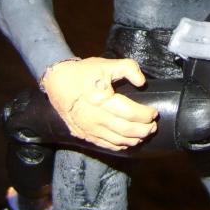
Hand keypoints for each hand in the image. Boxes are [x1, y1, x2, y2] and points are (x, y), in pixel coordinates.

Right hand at [41, 57, 157, 150]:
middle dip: (143, 130)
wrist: (56, 81)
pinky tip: (128, 142)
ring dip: (134, 139)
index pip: (130, 113)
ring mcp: (89, 128)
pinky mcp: (84, 134)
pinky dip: (119, 145)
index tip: (154, 112)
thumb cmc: (83, 72)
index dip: (145, 115)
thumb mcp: (106, 64)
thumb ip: (128, 68)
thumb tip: (142, 82)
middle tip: (153, 126)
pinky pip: (104, 144)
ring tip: (145, 134)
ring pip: (116, 140)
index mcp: (102, 100)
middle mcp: (95, 118)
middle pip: (126, 130)